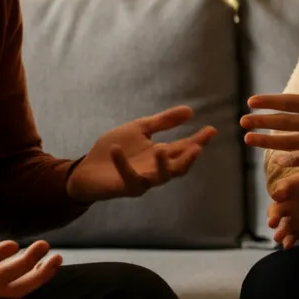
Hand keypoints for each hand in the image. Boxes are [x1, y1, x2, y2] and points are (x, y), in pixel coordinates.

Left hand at [66, 106, 216, 203]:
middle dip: (189, 158)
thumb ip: (163, 122)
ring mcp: (142, 180)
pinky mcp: (125, 187)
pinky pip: (128, 178)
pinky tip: (117, 149)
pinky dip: (122, 164)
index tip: (212, 129)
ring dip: (163, 166)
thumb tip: (190, 110)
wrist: (87, 169)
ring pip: (160, 178)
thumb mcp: (140, 129)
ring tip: (163, 150)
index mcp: (160, 155)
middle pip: (179, 167)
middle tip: (197, 147)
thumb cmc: (114, 150)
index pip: (184, 148)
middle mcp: (155, 169)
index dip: (199, 140)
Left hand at [241, 58, 298, 168]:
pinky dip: (288, 158)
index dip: (268, 102)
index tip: (251, 102)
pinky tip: (276, 157)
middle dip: (260, 122)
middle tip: (243, 122)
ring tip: (248, 139)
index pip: (288, 102)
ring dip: (266, 141)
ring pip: (287, 142)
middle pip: (283, 122)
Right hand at [268, 165, 298, 248]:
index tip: (278, 195)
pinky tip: (288, 246)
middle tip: (272, 222)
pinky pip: (291, 234)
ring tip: (278, 238)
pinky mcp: (298, 226)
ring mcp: (291, 215)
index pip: (284, 186)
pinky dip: (288, 240)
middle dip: (273, 215)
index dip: (280, 190)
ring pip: (281, 224)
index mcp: (294, 184)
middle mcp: (288, 200)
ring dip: (279, 231)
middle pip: (276, 207)